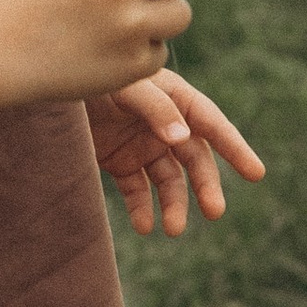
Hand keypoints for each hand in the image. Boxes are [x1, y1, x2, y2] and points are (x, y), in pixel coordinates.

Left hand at [90, 72, 265, 235]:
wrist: (52, 88)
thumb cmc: (94, 77)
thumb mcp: (127, 87)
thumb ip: (156, 109)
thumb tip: (183, 140)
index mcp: (175, 98)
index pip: (212, 124)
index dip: (235, 148)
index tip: (255, 173)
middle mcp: (165, 124)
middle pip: (194, 159)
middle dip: (206, 185)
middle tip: (214, 211)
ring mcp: (143, 145)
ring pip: (169, 180)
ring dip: (174, 205)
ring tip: (171, 229)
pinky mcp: (120, 162)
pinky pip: (138, 190)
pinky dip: (143, 209)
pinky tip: (145, 226)